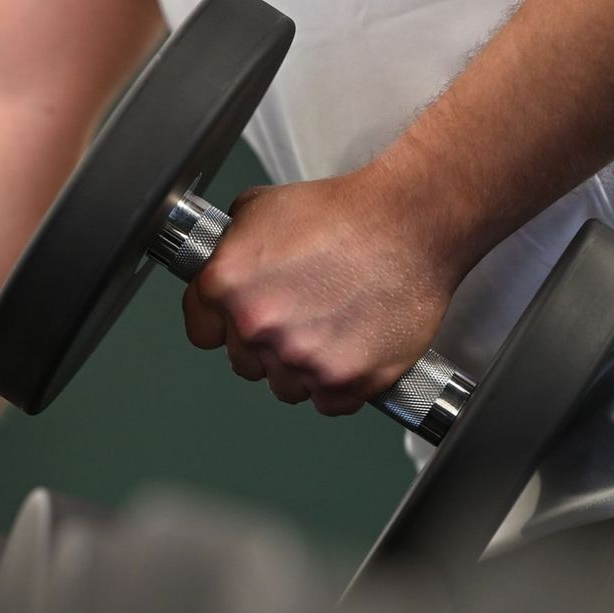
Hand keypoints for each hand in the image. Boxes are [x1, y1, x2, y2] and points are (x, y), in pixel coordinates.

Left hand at [183, 170, 468, 414]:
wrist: (411, 221)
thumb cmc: (342, 211)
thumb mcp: (259, 209)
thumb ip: (226, 250)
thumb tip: (213, 268)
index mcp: (225, 285)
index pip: (202, 333)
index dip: (224, 324)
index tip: (243, 318)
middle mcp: (256, 325)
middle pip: (245, 363)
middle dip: (267, 345)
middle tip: (301, 315)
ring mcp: (300, 357)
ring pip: (286, 387)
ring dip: (302, 368)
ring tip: (331, 329)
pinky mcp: (345, 379)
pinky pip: (329, 403)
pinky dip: (340, 384)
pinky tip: (352, 349)